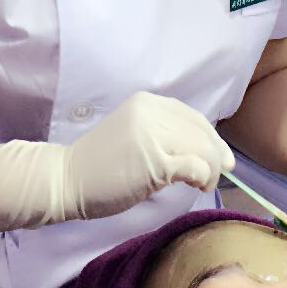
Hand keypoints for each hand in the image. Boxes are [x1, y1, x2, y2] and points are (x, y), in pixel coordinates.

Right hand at [0, 91, 234, 232]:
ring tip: (203, 184)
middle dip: (216, 155)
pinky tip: (197, 185)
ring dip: (210, 169)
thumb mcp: (133, 133)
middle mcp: (151, 112)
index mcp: (146, 102)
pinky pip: (195, 167)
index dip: (211, 136)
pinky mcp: (154, 162)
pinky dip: (202, 177)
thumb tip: (203, 149)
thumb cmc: (98, 164)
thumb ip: (162, 133)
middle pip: (201, 132)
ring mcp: (152, 136)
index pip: (191, 116)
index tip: (221, 156)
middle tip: (217, 174)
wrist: (65, 179)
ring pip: (202, 149)